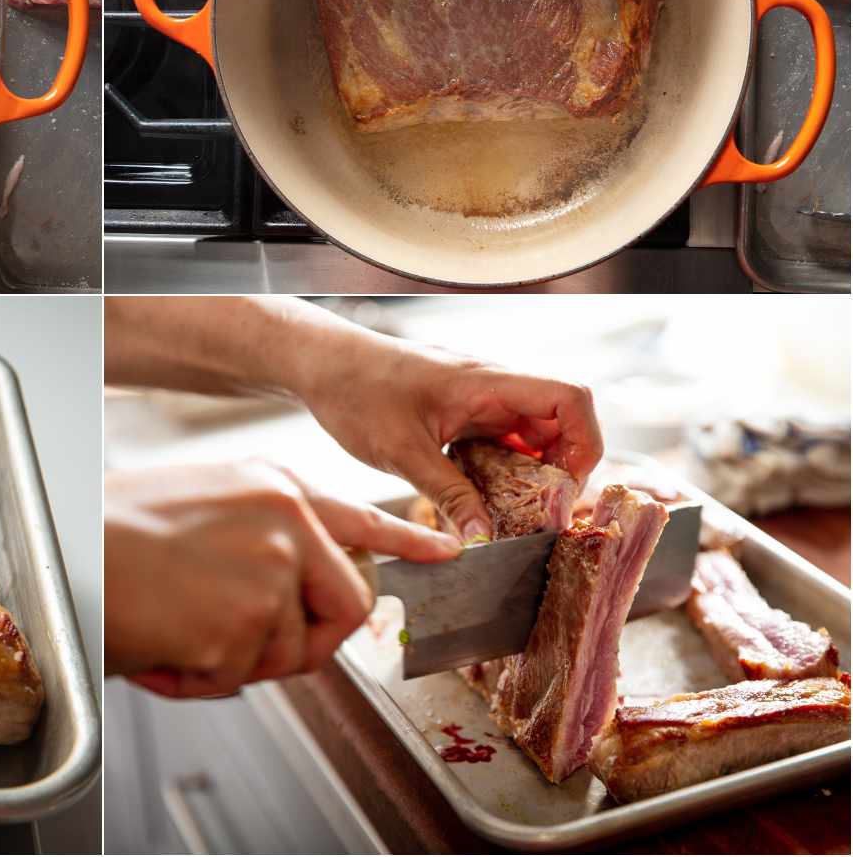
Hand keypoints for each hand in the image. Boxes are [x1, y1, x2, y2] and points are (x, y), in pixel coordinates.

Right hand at [105, 459, 459, 697]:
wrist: (63, 550)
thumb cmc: (110, 529)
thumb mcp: (202, 502)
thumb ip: (263, 534)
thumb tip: (293, 586)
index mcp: (273, 485)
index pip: (362, 519)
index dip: (409, 541)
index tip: (446, 553)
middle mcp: (285, 522)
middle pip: (344, 604)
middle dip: (305, 638)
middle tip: (242, 640)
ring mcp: (270, 572)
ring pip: (288, 652)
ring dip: (232, 659)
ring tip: (175, 626)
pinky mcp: (244, 624)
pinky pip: (238, 679)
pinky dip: (195, 678)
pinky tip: (159, 642)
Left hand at [295, 338, 603, 542]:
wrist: (319, 363)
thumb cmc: (356, 390)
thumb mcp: (402, 451)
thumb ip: (448, 496)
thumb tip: (482, 541)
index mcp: (487, 382)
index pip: (570, 397)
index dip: (585, 442)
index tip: (564, 488)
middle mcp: (491, 387)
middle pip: (558, 424)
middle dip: (558, 471)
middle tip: (538, 514)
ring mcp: (477, 401)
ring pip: (529, 438)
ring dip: (529, 475)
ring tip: (510, 514)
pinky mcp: (459, 414)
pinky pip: (499, 443)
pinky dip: (500, 472)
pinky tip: (479, 501)